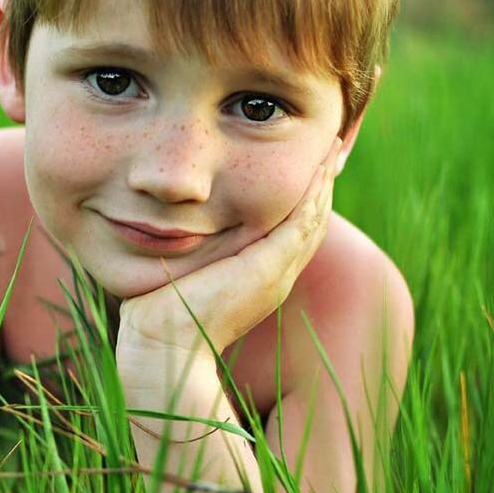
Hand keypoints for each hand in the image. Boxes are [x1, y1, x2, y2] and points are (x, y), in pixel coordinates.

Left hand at [117, 137, 341, 361]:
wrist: (165, 345)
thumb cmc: (163, 312)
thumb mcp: (188, 272)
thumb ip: (196, 251)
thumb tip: (177, 226)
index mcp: (261, 278)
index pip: (292, 230)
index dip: (303, 197)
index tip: (306, 164)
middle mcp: (276, 276)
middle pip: (311, 221)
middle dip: (320, 184)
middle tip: (329, 147)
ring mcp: (277, 274)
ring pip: (313, 219)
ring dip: (322, 183)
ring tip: (330, 149)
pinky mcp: (269, 270)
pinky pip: (301, 224)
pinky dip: (312, 195)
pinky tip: (317, 168)